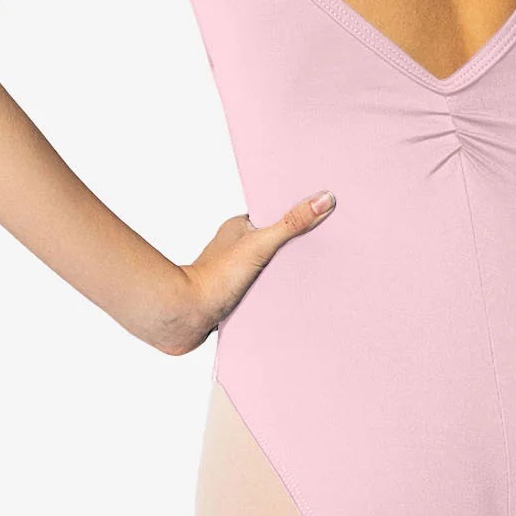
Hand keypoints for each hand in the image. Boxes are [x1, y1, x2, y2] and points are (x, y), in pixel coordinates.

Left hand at [151, 192, 337, 355]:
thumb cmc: (215, 278)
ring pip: (271, 270)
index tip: (327, 218)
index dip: (300, 217)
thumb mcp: (260, 244)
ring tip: (317, 279)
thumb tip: (324, 199)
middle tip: (330, 252)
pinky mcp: (235, 296)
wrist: (185, 316)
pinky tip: (295, 301)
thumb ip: (292, 223)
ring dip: (287, 276)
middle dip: (298, 250)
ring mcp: (236, 272)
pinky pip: (264, 291)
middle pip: (277, 244)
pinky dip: (277, 295)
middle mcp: (237, 247)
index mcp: (239, 227)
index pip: (276, 216)